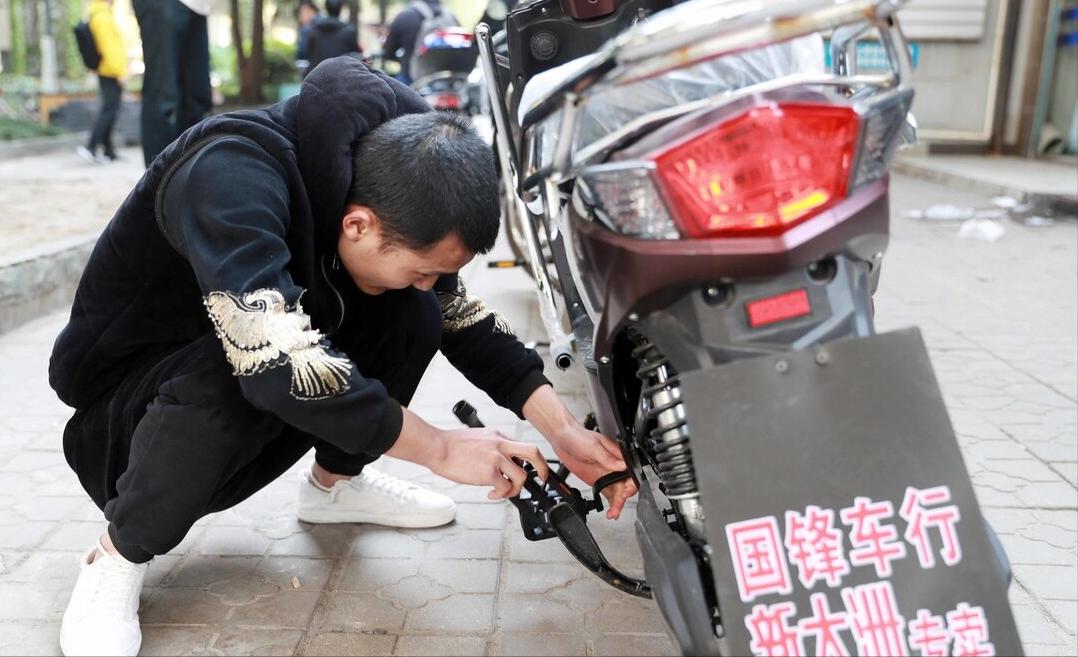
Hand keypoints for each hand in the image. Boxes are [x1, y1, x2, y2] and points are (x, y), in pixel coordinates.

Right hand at [430, 427, 550, 499]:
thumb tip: (497, 462)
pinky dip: (501, 495)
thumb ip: (490, 446)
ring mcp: (496, 458)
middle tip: (542, 478)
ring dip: (516, 488)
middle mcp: (500, 444)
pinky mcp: (489, 472)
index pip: (520, 447)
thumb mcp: (477, 437)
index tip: (526, 469)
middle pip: (532, 452)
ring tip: (504, 492)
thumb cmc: (450, 445)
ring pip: (521, 475)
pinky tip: (491, 494)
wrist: (437, 447)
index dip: (525, 461)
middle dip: (542, 467)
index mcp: (497, 435)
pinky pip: (505, 488)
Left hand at [522, 385, 637, 519]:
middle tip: (617, 506)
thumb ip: (608, 458)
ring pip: (618, 492)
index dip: (631, 484)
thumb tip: (622, 465)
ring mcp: (606, 474)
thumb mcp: (593, 447)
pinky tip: (610, 512)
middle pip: (626, 485)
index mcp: (618, 455)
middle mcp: (614, 465)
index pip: (631, 471)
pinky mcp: (598, 481)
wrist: (562, 439)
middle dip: (624, 497)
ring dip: (618, 504)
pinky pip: (608, 494)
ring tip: (613, 514)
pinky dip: (611, 504)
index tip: (625, 491)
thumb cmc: (578, 436)